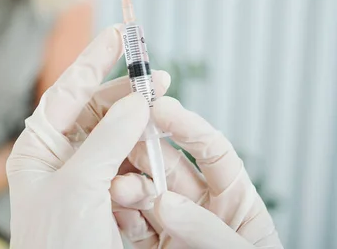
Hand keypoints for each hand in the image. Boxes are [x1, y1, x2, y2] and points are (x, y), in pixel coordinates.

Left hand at [6, 26, 170, 248]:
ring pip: (117, 138)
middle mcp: (58, 158)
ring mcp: (83, 178)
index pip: (65, 91)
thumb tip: (137, 99)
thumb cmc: (58, 246)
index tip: (118, 31)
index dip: (92, 59)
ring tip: (160, 128)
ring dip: (140, 134)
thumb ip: (109, 138)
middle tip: (160, 80)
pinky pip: (131, 167)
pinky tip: (153, 169)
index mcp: (36, 148)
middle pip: (94, 110)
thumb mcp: (80, 187)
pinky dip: (145, 163)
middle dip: (125, 96)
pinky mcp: (106, 198)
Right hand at [110, 96, 283, 247]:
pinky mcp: (150, 244)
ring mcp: (173, 225)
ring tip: (116, 188)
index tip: (161, 108)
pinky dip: (118, 214)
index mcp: (234, 199)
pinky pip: (131, 222)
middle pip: (168, 166)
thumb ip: (205, 230)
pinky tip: (109, 207)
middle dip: (145, 153)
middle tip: (122, 140)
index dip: (187, 126)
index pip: (211, 150)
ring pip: (145, 192)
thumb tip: (164, 204)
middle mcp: (200, 207)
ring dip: (127, 185)